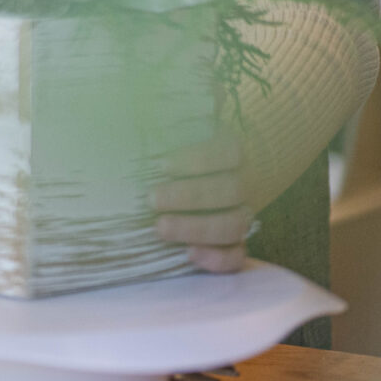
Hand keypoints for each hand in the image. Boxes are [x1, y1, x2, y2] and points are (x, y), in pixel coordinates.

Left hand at [154, 132, 250, 272]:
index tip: (162, 166)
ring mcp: (242, 214)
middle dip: (189, 196)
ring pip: (234, 224)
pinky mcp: (236, 244)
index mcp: (231, 151)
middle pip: (230, 190)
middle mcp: (243, 183)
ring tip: (160, 227)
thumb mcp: (170, 138)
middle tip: (152, 199)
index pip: (229, 152)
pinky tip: (189, 254)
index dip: (200, 159)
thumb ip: (162, 132)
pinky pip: (238, 255)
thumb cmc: (172, 156)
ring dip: (196, 227)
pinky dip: (218, 259)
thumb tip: (137, 122)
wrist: (188, 187)